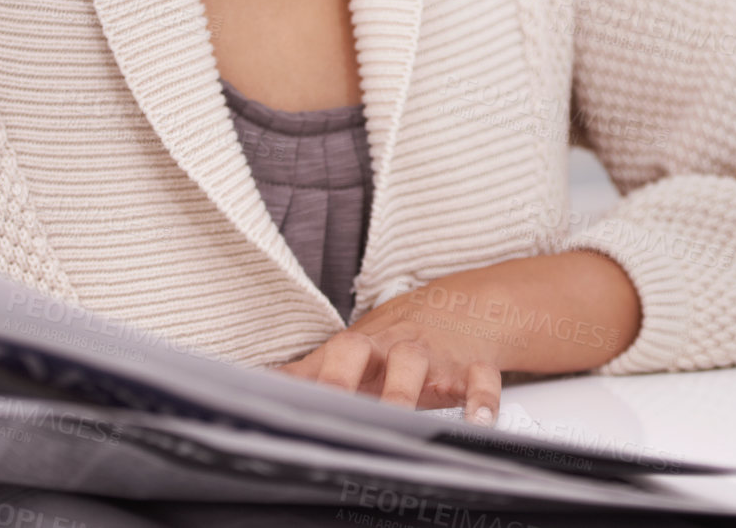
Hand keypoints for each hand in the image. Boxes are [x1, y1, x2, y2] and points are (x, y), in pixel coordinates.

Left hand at [273, 276, 507, 424]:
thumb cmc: (392, 340)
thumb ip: (307, 372)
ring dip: (411, 394)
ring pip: (422, 367)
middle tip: (345, 419)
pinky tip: (479, 423)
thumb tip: (253, 385)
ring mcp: (434, 356)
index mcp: (362, 346)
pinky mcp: (472, 367)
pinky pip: (482, 380)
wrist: (458, 307)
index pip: (335, 354)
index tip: (300, 408)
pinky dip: (483, 401)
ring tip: (407, 429)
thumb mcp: (350, 351)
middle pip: (371, 355)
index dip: (319, 379)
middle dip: (353, 384)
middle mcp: (395, 347)